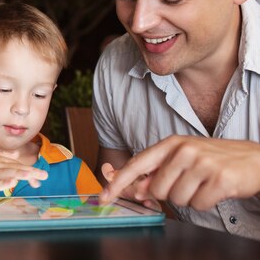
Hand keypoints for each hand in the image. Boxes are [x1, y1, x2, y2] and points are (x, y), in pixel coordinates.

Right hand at [0, 152, 47, 193]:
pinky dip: (3, 182)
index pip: (18, 165)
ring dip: (20, 173)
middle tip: (44, 175)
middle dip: (30, 172)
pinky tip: (12, 183)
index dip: (31, 171)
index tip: (42, 176)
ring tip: (31, 175)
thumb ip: (3, 155)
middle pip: (16, 168)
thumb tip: (15, 153)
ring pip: (7, 172)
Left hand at [99, 136, 259, 210]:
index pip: (137, 164)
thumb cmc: (214, 160)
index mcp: (170, 144)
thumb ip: (156, 172)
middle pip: (156, 189)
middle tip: (188, 183)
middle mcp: (184, 150)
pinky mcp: (220, 179)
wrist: (254, 160)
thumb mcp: (182, 159)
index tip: (104, 195)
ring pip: (177, 199)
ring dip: (189, 198)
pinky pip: (198, 205)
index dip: (118, 182)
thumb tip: (134, 188)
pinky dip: (205, 203)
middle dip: (169, 193)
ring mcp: (203, 163)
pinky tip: (215, 190)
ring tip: (203, 184)